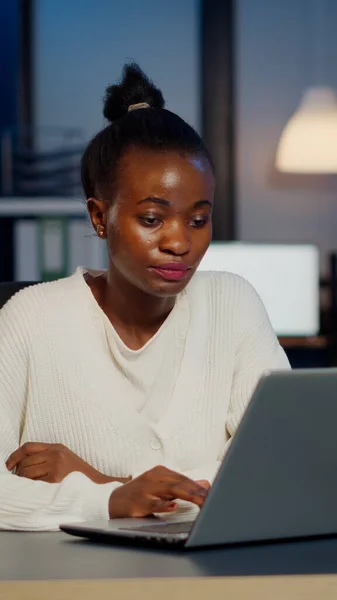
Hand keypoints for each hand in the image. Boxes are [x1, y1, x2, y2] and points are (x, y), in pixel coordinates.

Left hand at [6, 442, 130, 484]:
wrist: (97, 485)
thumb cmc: (80, 475)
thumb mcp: (66, 457)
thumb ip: (48, 456)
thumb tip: (24, 463)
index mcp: (57, 447)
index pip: (29, 447)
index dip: (15, 455)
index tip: (9, 465)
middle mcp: (56, 455)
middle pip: (26, 461)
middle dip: (20, 472)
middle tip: (22, 480)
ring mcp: (55, 467)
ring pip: (27, 473)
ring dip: (24, 481)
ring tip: (30, 486)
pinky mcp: (55, 480)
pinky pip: (35, 484)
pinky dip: (32, 488)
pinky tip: (37, 491)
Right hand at [108, 465, 208, 517]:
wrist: (113, 501)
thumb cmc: (140, 494)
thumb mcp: (161, 487)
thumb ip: (182, 486)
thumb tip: (205, 484)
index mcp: (160, 472)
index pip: (183, 478)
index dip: (199, 486)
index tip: (213, 493)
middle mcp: (153, 477)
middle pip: (179, 483)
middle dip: (197, 491)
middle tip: (211, 499)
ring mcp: (145, 489)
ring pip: (169, 491)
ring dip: (187, 496)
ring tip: (200, 501)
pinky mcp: (138, 502)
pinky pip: (152, 503)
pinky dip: (163, 504)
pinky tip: (173, 505)